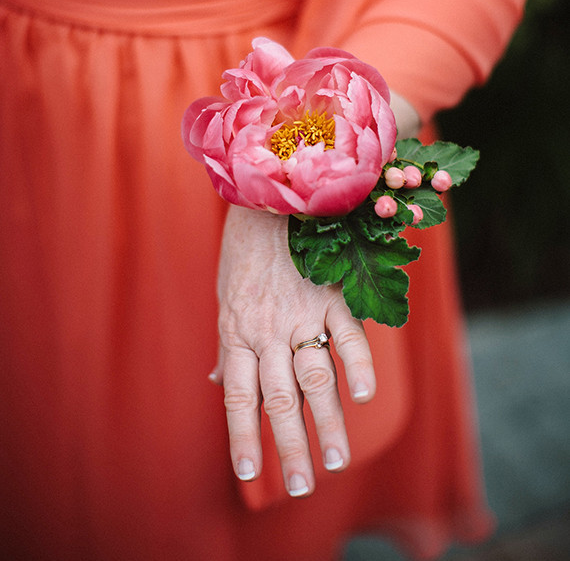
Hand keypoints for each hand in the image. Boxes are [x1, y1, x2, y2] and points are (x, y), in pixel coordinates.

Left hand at [211, 205, 375, 496]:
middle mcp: (268, 331)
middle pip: (279, 400)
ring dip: (327, 423)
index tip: (249, 473)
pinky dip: (357, 365)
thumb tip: (217, 384)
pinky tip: (364, 396)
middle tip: (301, 487)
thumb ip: (229, 346)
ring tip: (335, 461)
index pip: (240, 398)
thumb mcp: (225, 300)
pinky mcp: (332, 294)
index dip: (243, 437)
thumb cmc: (243, 252)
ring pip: (315, 379)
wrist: (265, 197)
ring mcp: (301, 313)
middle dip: (290, 447)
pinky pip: (347, 335)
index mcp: (238, 333)